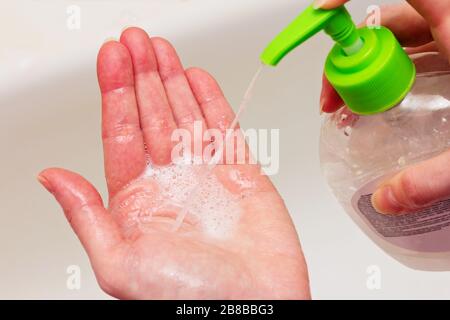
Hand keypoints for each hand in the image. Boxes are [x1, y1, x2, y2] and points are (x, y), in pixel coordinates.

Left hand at [38, 27, 309, 298]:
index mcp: (137, 201)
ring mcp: (207, 175)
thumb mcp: (121, 263)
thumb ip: (87, 216)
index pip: (120, 134)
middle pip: (150, 116)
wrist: (256, 308)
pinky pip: (224, 128)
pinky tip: (196, 78)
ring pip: (184, 115)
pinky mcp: (242, 173)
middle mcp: (170, 182)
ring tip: (159, 48)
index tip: (111, 57)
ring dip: (171, 80)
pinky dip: (211, 101)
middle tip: (135, 39)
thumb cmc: (192, 297)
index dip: (114, 93)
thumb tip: (52, 179)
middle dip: (141, 75)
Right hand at [316, 0, 449, 214]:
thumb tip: (390, 197)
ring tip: (354, 105)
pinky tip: (388, 102)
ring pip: (398, 39)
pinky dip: (393, 72)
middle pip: (384, 24)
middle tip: (337, 97)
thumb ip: (432, 177)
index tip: (323, 13)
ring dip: (368, 68)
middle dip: (350, 58)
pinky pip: (416, 51)